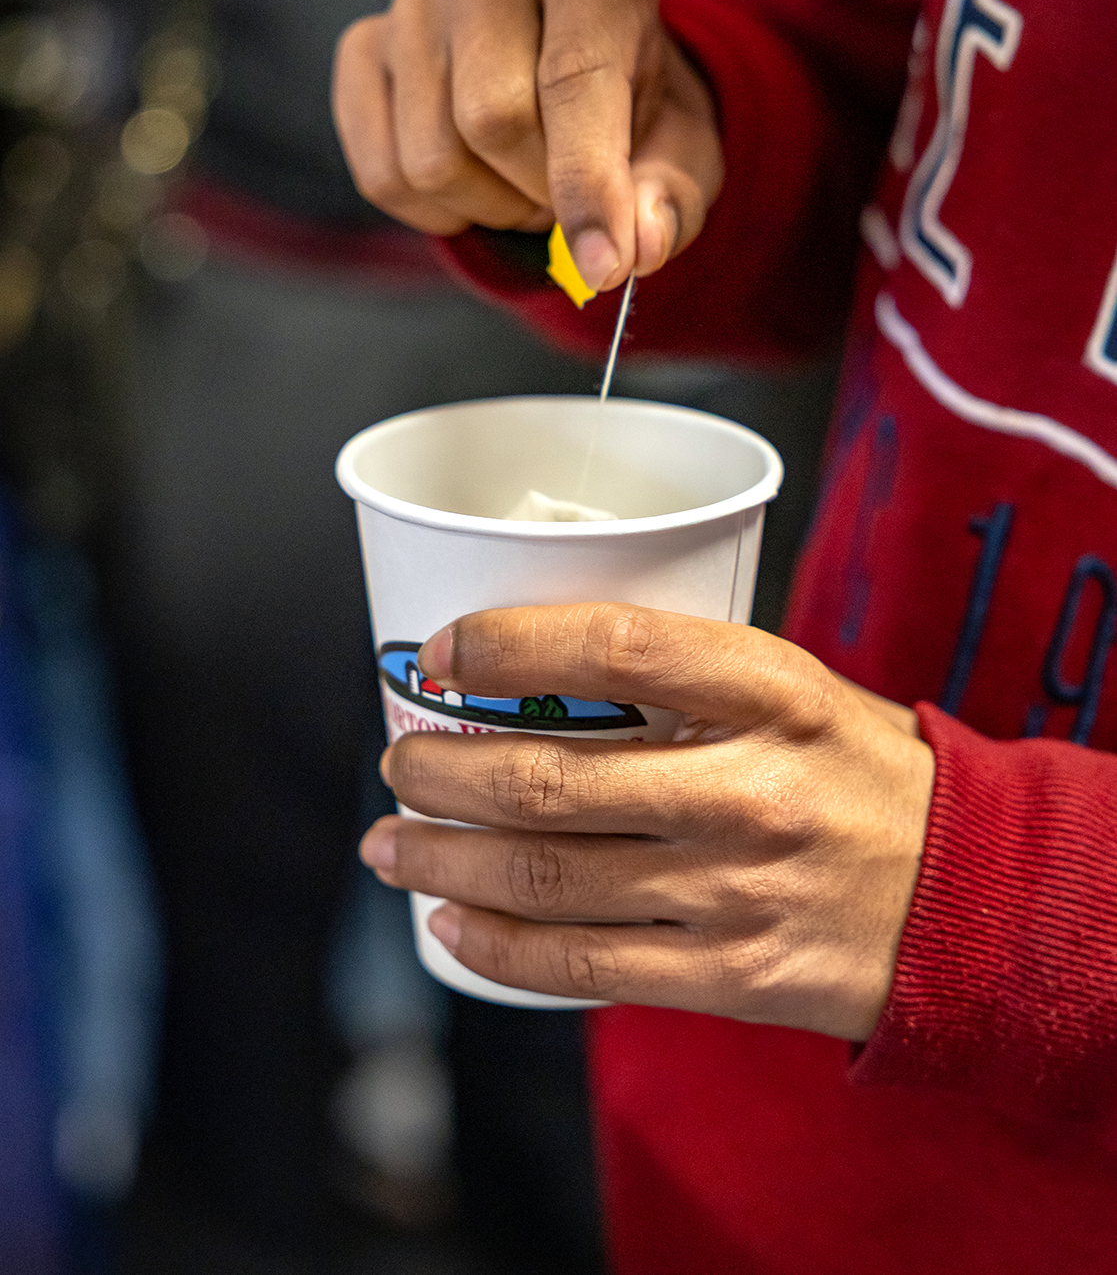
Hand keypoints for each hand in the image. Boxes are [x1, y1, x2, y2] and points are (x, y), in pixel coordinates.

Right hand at [332, 0, 723, 293]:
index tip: (606, 264)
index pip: (572, 75)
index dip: (588, 183)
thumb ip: (673, 195)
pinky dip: (437, 213)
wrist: (577, 92)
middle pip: (490, 116)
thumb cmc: (634, 116)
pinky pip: (383, 174)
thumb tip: (640, 244)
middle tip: (569, 198)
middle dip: (538, 193)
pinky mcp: (363, 48)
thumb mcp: (684, 152)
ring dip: (492, 207)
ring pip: (431, 158)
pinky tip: (477, 187)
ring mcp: (416, 3)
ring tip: (528, 184)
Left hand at [362, 603, 933, 1040]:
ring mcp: (733, 891)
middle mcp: (749, 788)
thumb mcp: (797, 687)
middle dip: (443, 770)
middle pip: (550, 778)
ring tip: (391, 844)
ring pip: (544, 878)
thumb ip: (683, 676)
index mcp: (771, 690)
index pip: (616, 648)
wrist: (967, 898)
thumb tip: (528, 664)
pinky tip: (450, 923)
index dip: (509, 644)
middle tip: (399, 759)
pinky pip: (581, 967)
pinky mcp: (724, 975)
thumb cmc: (857, 773)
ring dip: (442, 861)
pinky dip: (497, 946)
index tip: (442, 652)